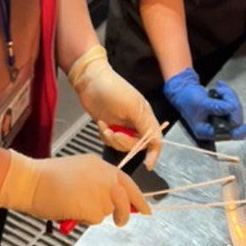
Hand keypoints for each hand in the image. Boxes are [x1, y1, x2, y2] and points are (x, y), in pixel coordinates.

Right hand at [0, 151, 150, 226]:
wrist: (31, 180)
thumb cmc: (49, 176)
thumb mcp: (80, 171)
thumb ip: (98, 182)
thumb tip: (112, 200)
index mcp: (100, 165)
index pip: (127, 182)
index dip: (138, 198)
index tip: (145, 209)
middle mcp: (104, 175)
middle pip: (125, 200)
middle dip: (125, 213)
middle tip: (120, 221)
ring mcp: (99, 190)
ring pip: (106, 212)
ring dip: (94, 214)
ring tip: (74, 204)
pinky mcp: (91, 206)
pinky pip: (93, 220)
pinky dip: (83, 219)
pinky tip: (69, 208)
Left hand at [67, 45, 161, 169]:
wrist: (90, 80)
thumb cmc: (113, 89)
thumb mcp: (132, 106)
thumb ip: (145, 126)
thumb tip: (155, 144)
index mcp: (145, 116)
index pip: (155, 140)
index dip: (153, 154)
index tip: (147, 165)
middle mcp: (135, 122)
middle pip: (136, 145)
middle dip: (124, 143)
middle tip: (113, 133)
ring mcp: (122, 124)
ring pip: (122, 144)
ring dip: (112, 139)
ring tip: (105, 126)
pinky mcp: (109, 125)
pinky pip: (110, 140)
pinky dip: (105, 136)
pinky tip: (100, 124)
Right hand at [163, 69, 245, 140]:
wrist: (183, 91)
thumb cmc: (188, 99)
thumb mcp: (201, 103)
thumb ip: (216, 107)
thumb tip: (231, 109)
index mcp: (207, 131)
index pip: (227, 135)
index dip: (239, 132)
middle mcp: (214, 129)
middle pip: (233, 120)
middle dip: (231, 101)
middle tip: (222, 90)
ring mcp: (219, 120)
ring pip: (234, 111)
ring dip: (229, 96)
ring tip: (219, 88)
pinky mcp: (222, 113)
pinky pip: (232, 105)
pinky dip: (228, 95)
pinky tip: (220, 87)